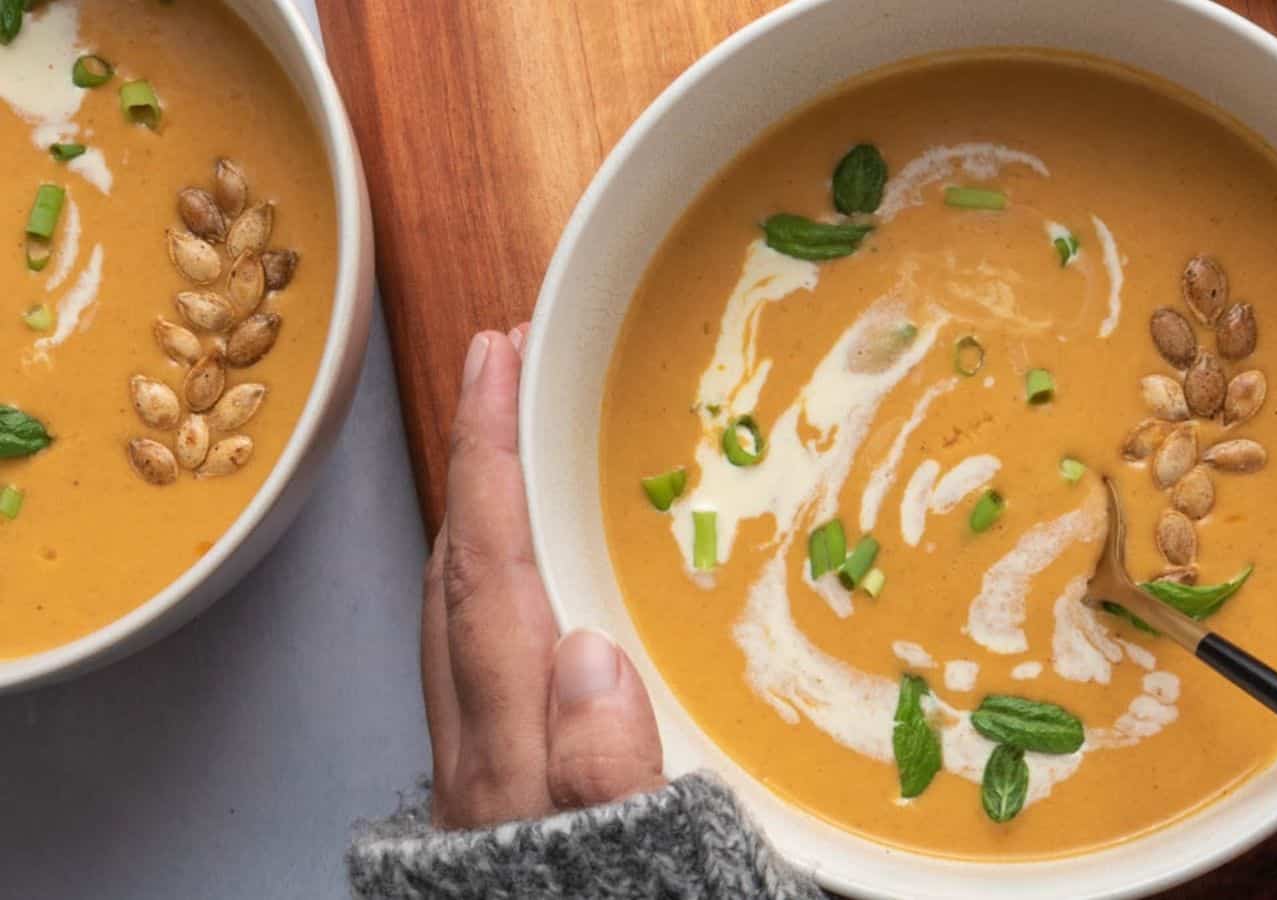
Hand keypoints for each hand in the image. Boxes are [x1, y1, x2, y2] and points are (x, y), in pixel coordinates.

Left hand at [422, 326, 666, 828]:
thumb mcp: (641, 860)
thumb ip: (607, 769)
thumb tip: (587, 650)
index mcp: (512, 756)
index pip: (492, 579)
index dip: (490, 460)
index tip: (496, 357)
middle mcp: (481, 751)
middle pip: (455, 583)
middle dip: (471, 463)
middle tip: (499, 368)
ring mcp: (484, 769)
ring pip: (458, 617)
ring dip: (478, 517)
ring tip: (510, 445)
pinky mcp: (503, 786)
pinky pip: (482, 655)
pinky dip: (497, 585)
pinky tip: (532, 583)